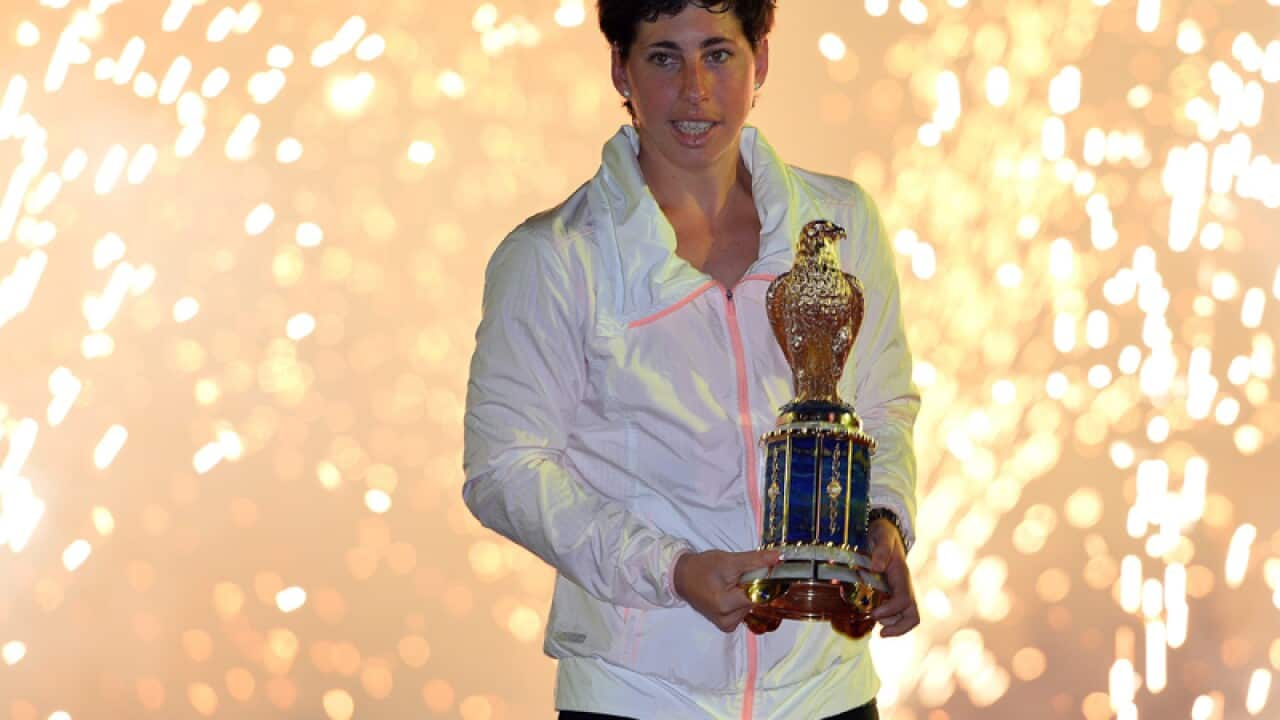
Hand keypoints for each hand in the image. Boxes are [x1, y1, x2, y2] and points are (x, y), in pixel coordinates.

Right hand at [673, 548, 779, 632]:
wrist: (682, 577)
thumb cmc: (702, 568)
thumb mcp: (729, 560)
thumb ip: (755, 561)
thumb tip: (778, 558)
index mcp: (726, 605)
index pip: (760, 595)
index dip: (765, 581)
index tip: (764, 570)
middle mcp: (727, 621)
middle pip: (756, 601)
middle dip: (753, 586)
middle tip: (739, 575)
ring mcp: (726, 625)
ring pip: (751, 606)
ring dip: (747, 592)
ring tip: (732, 583)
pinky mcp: (725, 625)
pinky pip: (743, 610)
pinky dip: (741, 599)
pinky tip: (730, 592)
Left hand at [867, 518, 918, 637]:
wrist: (884, 530)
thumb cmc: (882, 533)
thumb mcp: (881, 535)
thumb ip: (881, 550)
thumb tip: (877, 568)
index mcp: (902, 575)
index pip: (904, 600)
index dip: (890, 610)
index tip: (873, 613)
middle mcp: (904, 587)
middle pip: (912, 616)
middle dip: (898, 628)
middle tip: (879, 633)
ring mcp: (899, 592)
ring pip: (904, 618)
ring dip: (890, 625)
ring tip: (871, 621)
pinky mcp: (892, 594)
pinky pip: (895, 614)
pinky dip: (885, 620)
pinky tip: (869, 616)